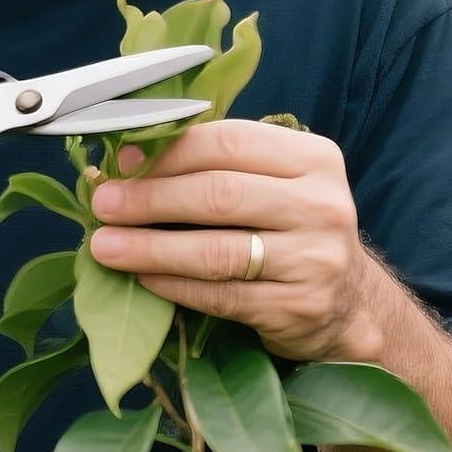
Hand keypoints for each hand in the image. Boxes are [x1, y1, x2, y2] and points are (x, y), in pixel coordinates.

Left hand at [86, 118, 385, 360]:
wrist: (349, 304)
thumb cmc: (290, 229)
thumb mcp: (271, 183)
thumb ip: (216, 165)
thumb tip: (126, 160)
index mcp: (314, 158)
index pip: (228, 143)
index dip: (168, 152)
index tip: (121, 163)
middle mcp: (322, 205)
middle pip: (218, 194)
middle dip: (150, 198)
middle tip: (102, 204)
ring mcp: (315, 260)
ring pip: (216, 250)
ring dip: (150, 247)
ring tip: (104, 246)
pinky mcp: (299, 308)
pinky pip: (221, 295)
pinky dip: (174, 285)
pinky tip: (142, 277)